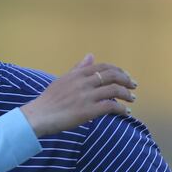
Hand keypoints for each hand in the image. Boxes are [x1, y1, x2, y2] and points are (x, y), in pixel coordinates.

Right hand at [21, 54, 137, 136]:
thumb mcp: (62, 80)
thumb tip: (90, 55)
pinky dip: (121, 109)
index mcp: (77, 74)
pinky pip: (111, 106)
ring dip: (127, 95)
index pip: (103, 67)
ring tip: (132, 100)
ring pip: (114, 90)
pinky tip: (125, 112)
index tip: (125, 76)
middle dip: (126, 80)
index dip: (118, 71)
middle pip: (112, 76)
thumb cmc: (49, 100)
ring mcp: (86, 96)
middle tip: (133, 86)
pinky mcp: (88, 110)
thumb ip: (78, 68)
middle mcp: (83, 82)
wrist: (38, 116)